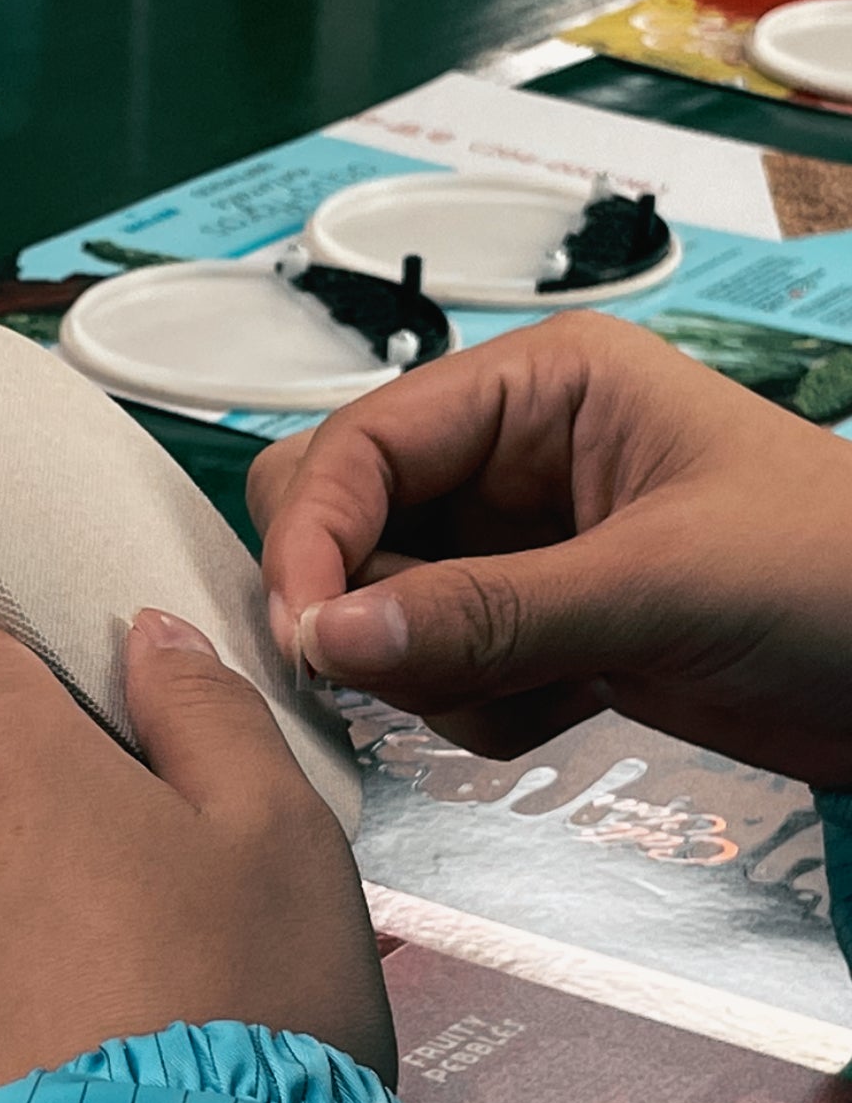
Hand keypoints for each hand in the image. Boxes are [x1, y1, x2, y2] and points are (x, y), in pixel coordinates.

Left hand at [0, 610, 394, 1102]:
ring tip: (112, 1013)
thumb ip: (205, 712)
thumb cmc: (239, 1016)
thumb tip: (145, 641)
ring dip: (2, 928)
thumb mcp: (280, 836)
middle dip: (33, 821)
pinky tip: (62, 1080)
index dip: (37, 682)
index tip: (106, 744)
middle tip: (148, 906)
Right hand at [249, 310, 851, 781]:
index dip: (312, 540)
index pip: (356, 447)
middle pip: (337, 523)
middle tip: (408, 667)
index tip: (304, 638)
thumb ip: (484, 614)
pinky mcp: (523, 633)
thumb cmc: (845, 576)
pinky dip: (472, 712)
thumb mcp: (660, 584)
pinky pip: (426, 679)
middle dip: (354, 607)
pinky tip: (568, 702)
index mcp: (538, 390)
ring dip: (427, 674)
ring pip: (370, 617)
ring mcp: (509, 555)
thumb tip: (326, 639)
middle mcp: (505, 464)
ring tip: (543, 683)